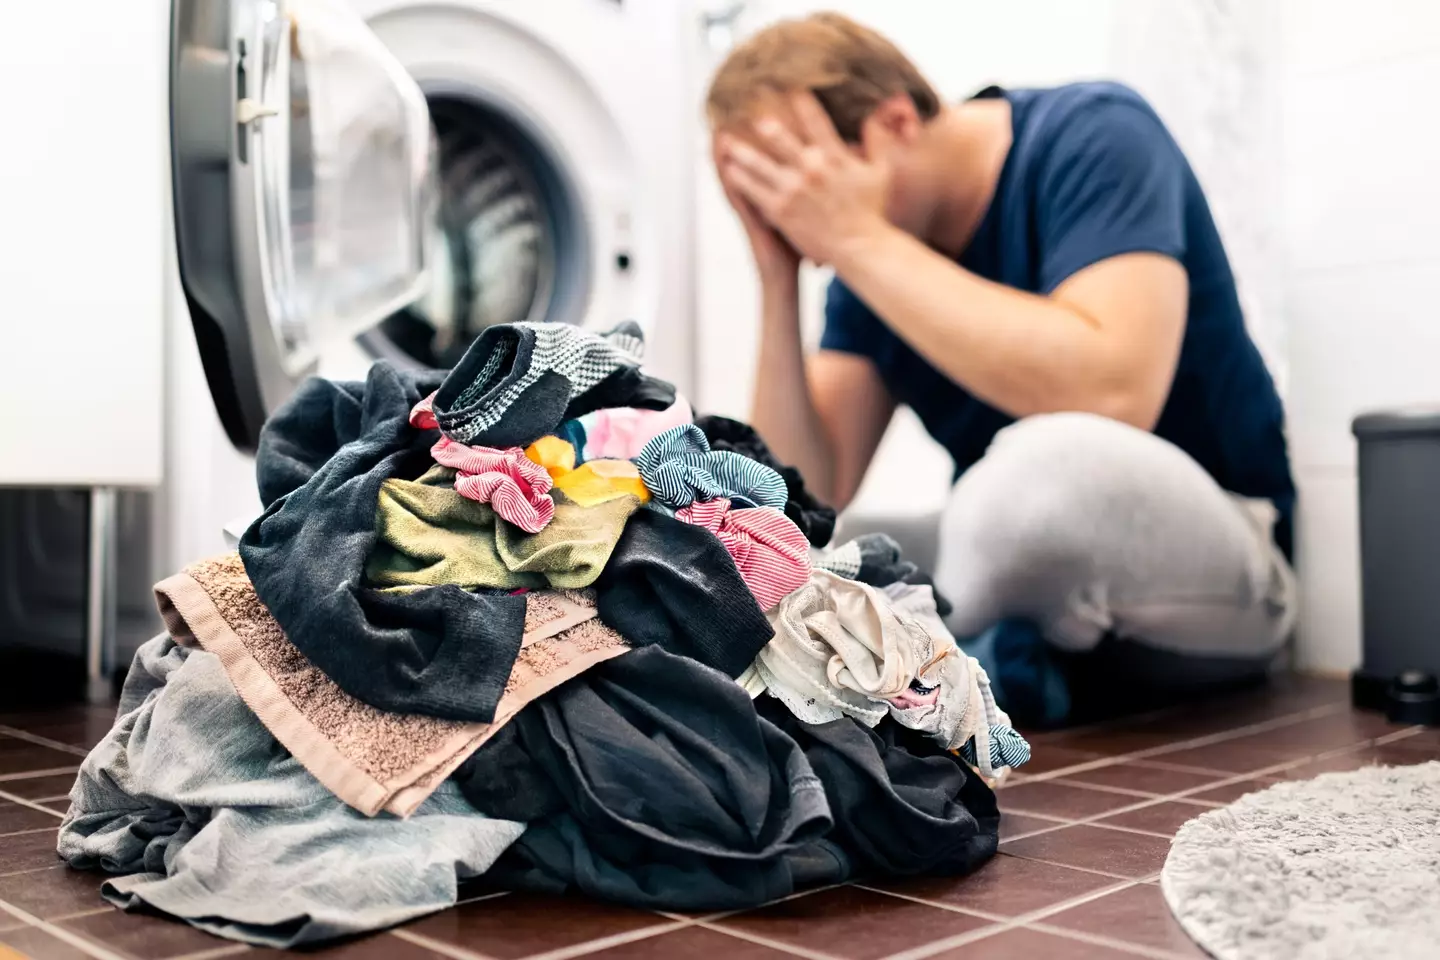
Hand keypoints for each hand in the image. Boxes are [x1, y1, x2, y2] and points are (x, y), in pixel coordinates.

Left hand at [719, 92, 892, 266]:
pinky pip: (754, 191)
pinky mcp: (781, 210)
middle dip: (763, 119)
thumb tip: (876, 114)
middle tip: (746, 103)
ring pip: (759, 164)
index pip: (814, 119)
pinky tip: (728, 170)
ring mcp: (793, 190)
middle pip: (780, 137)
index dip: (800, 100)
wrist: (860, 246)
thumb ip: (877, 140)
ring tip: (726, 140)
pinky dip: (740, 179)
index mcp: (834, 156)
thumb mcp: (881, 171)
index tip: (788, 86)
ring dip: (742, 150)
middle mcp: (811, 168)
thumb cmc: (871, 210)